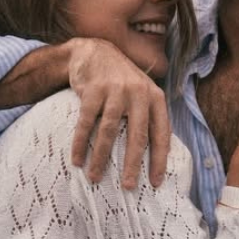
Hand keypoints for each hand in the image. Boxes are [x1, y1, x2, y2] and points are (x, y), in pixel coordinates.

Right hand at [65, 38, 171, 188]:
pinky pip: (86, 122)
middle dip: (132, 164)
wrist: (94, 51)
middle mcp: (138, 93)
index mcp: (155, 98)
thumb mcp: (142, 94)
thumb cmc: (121, 81)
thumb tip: (158, 156)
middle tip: (127, 187)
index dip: (159, 160)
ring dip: (100, 157)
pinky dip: (80, 143)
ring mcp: (115, 90)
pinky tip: (77, 159)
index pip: (161, 134)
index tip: (155, 183)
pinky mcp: (93, 89)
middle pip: (137, 136)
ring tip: (95, 177)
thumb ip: (149, 117)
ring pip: (109, 131)